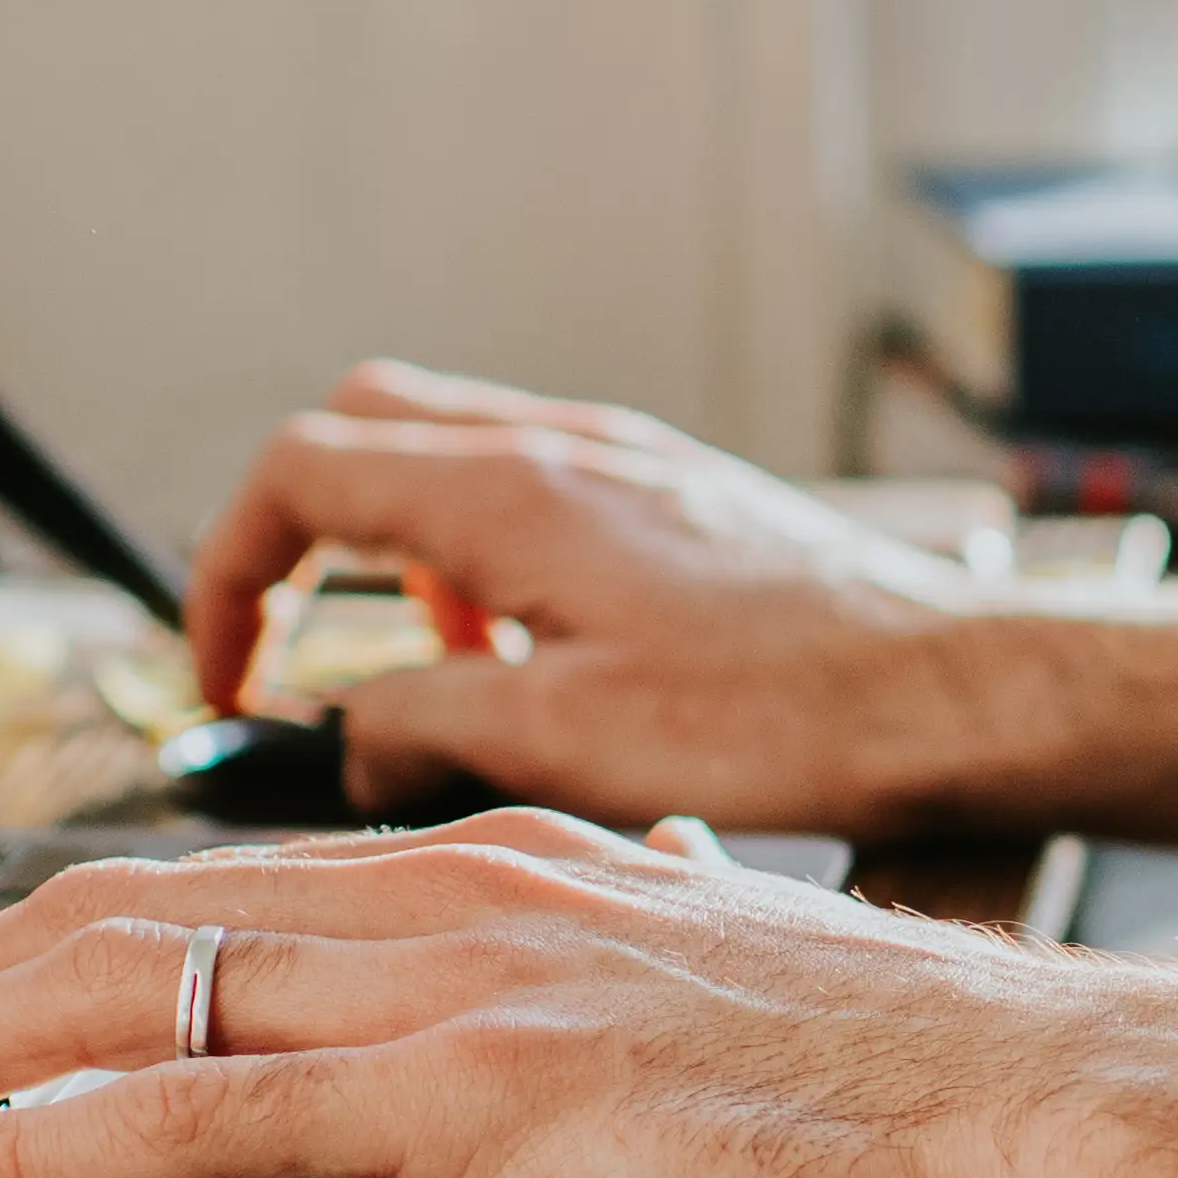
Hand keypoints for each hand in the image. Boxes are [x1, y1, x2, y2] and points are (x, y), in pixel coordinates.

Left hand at [0, 813, 1177, 1177]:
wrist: (1061, 1113)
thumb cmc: (917, 1108)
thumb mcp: (693, 1044)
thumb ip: (562, 1048)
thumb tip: (481, 1100)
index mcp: (504, 869)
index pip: (208, 891)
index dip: (32, 950)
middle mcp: (456, 889)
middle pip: (116, 915)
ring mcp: (460, 981)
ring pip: (113, 995)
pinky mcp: (478, 1091)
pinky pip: (194, 1117)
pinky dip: (24, 1158)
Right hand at [183, 366, 1006, 825]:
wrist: (952, 689)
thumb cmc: (788, 715)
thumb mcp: (566, 743)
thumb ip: (423, 727)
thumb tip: (349, 741)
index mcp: (511, 494)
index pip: (298, 474)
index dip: (227, 572)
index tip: (225, 675)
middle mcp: (562, 449)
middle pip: (357, 434)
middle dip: (291, 538)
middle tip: (285, 653)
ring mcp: (622, 462)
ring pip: (444, 455)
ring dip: (392, 558)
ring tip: (424, 679)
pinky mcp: (672, 498)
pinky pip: (531, 491)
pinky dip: (482, 564)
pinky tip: (529, 665)